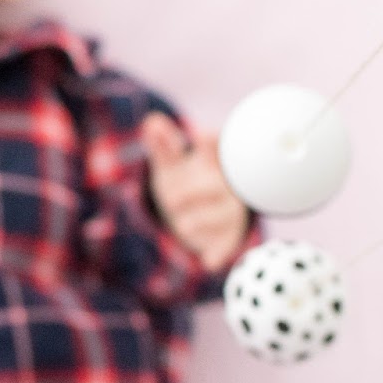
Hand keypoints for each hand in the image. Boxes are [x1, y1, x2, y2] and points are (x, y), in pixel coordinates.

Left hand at [140, 112, 250, 270]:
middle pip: (213, 185)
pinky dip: (217, 253)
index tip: (200, 137)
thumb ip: (162, 145)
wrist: (195, 217)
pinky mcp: (230, 236)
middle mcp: (228, 184)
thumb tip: (152, 121)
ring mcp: (230, 210)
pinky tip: (207, 261)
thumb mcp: (170, 165)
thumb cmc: (185, 183)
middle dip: (189, 192)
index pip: (218, 146)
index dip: (212, 142)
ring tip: (181, 224)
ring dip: (193, 222)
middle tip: (170, 200)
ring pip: (217, 216)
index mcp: (214, 161)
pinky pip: (226, 246)